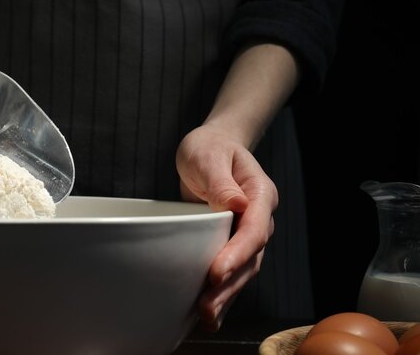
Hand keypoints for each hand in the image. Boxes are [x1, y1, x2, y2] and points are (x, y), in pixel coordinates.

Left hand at [176, 124, 277, 330]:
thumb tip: (236, 204)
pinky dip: (221, 292)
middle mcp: (259, 218)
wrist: (212, 149)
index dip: (237, 254)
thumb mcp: (208, 155)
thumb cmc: (210, 149)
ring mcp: (247, 234)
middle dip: (230, 286)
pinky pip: (231, 272)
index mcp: (260, 195)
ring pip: (243, 271)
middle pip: (251, 259)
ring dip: (226, 296)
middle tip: (207, 306)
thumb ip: (220, 181)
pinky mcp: (232, 244)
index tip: (216, 272)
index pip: (254, 230)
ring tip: (206, 317)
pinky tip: (207, 313)